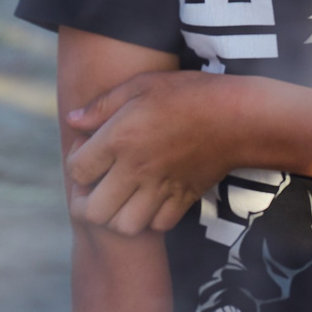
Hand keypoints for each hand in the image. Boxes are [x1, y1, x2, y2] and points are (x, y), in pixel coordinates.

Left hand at [65, 70, 248, 234]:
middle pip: (93, 211)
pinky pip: (158, 225)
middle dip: (88, 201)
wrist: (239, 116)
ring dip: (118, 215)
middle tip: (98, 184)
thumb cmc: (189, 94)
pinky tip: (152, 199)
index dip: (76, 162)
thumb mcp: (141, 85)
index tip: (87, 151)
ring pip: (124, 226)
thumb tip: (72, 120)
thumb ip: (102, 105)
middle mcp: (136, 169)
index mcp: (120, 139)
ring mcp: (161, 189)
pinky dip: (151, 218)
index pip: (77, 170)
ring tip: (122, 196)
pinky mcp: (184, 199)